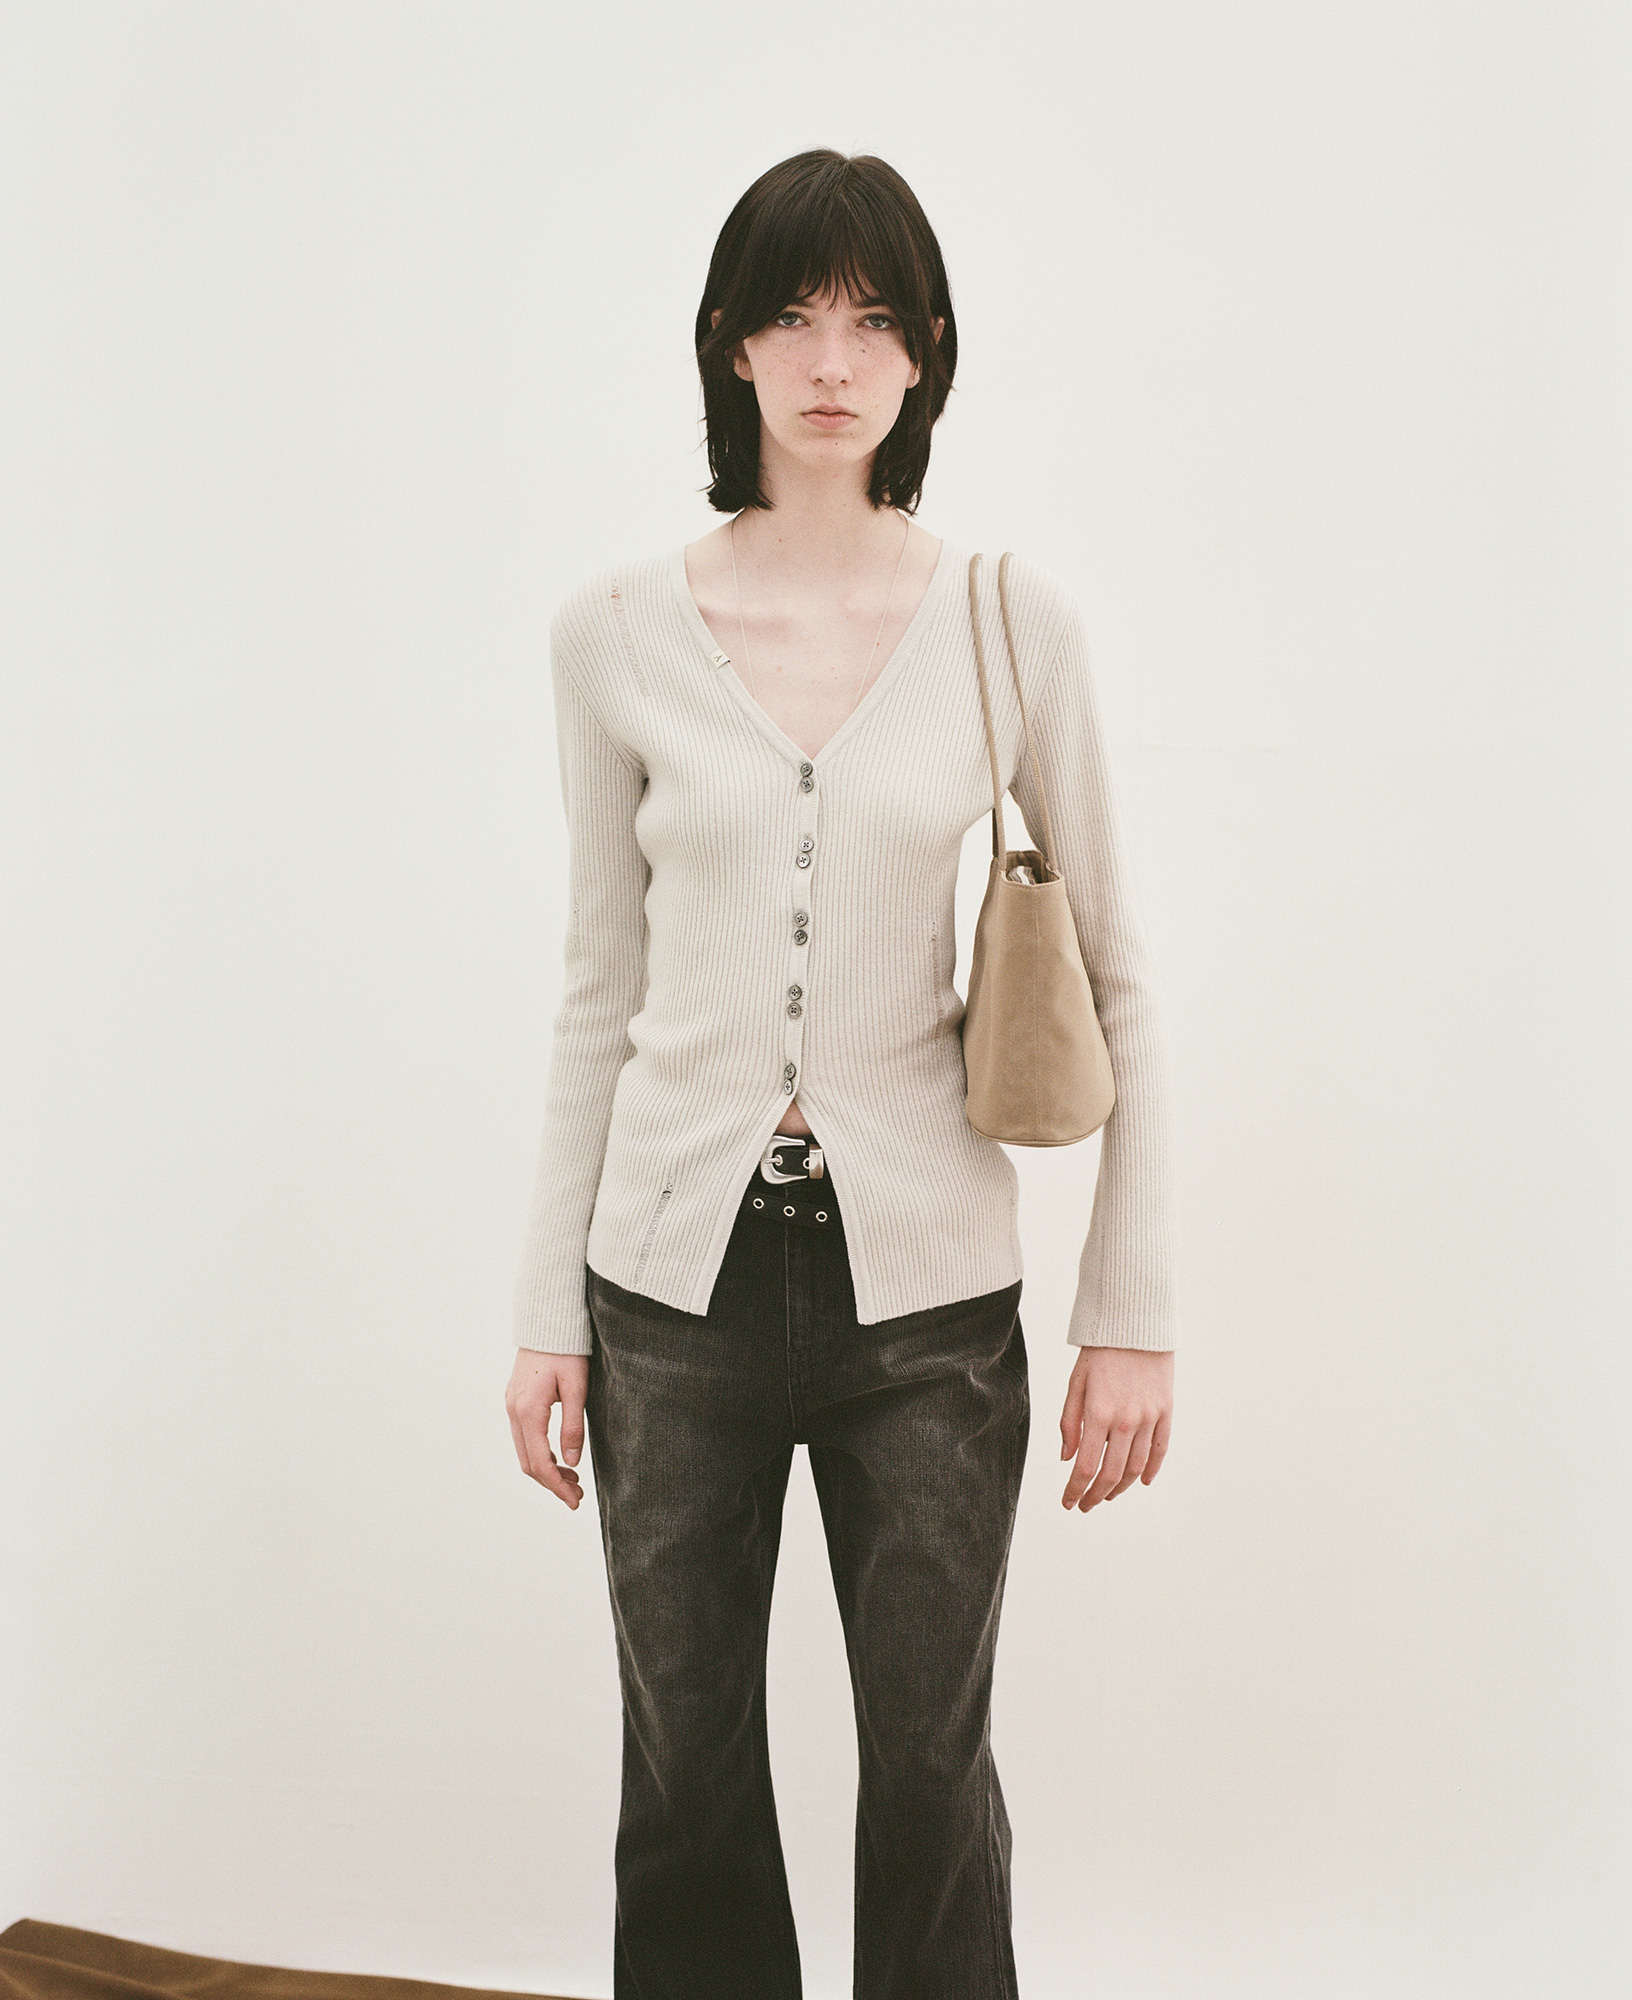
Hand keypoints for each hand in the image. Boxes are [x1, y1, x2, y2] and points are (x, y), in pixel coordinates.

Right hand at [505, 1348, 589, 1509]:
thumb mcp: (577, 1388)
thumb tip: (572, 1463)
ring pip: (524, 1451)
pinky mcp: (515, 1400)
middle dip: (552, 1483)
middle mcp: (514, 1410)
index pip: (540, 1463)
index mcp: (528, 1410)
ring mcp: (511, 1405)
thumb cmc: (567, 1351)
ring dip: (546, 1469)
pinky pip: (523, 1437)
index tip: (575, 1502)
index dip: (557, 1487)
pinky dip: (540, 1453)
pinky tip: (560, 1458)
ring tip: (573, 1479)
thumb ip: (573, 1426)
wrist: (548, 1322)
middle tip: (578, 1495)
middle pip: (528, 1463)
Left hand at [1060, 1345, 1173, 1511]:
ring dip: (1120, 1487)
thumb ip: (1069, 1422)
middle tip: (1085, 1505)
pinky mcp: (1166, 1411)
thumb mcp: (1075, 1382)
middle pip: (1111, 1473)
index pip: (1085, 1467)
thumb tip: (1067, 1458)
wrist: (1135, 1324)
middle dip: (1096, 1495)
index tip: (1068, 1503)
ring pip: (1136, 1467)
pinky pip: (1160, 1449)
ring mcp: (1149, 1417)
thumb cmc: (1100, 1351)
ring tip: (1107, 1495)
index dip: (1076, 1490)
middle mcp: (1126, 1420)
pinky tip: (1140, 1482)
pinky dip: (1151, 1470)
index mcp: (1098, 1413)